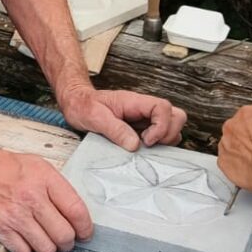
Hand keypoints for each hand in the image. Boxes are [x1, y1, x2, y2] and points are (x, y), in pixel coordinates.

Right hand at [0, 144, 93, 251]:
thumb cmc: (1, 167)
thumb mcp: (35, 164)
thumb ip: (56, 185)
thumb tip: (75, 211)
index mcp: (44, 178)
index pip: (76, 210)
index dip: (86, 227)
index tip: (86, 232)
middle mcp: (30, 197)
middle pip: (64, 234)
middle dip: (69, 242)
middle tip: (66, 240)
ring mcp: (14, 215)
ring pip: (46, 248)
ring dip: (49, 248)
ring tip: (46, 240)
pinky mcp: (0, 228)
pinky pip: (23, 251)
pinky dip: (27, 250)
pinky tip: (26, 239)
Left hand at [59, 85, 186, 150]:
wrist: (76, 103)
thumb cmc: (83, 106)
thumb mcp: (94, 117)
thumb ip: (115, 129)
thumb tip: (135, 145)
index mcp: (134, 102)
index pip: (163, 107)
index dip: (162, 126)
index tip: (146, 140)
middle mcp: (143, 109)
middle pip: (176, 116)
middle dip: (169, 133)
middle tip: (149, 145)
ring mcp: (144, 119)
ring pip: (172, 126)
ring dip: (165, 140)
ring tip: (145, 148)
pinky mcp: (141, 129)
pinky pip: (160, 135)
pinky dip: (158, 144)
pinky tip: (142, 149)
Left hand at [218, 98, 251, 193]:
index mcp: (245, 114)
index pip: (251, 115)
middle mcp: (231, 127)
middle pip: (239, 130)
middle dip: (250, 136)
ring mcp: (226, 144)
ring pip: (232, 145)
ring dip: (241, 150)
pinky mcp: (223, 162)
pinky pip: (228, 161)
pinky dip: (236, 164)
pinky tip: (250, 167)